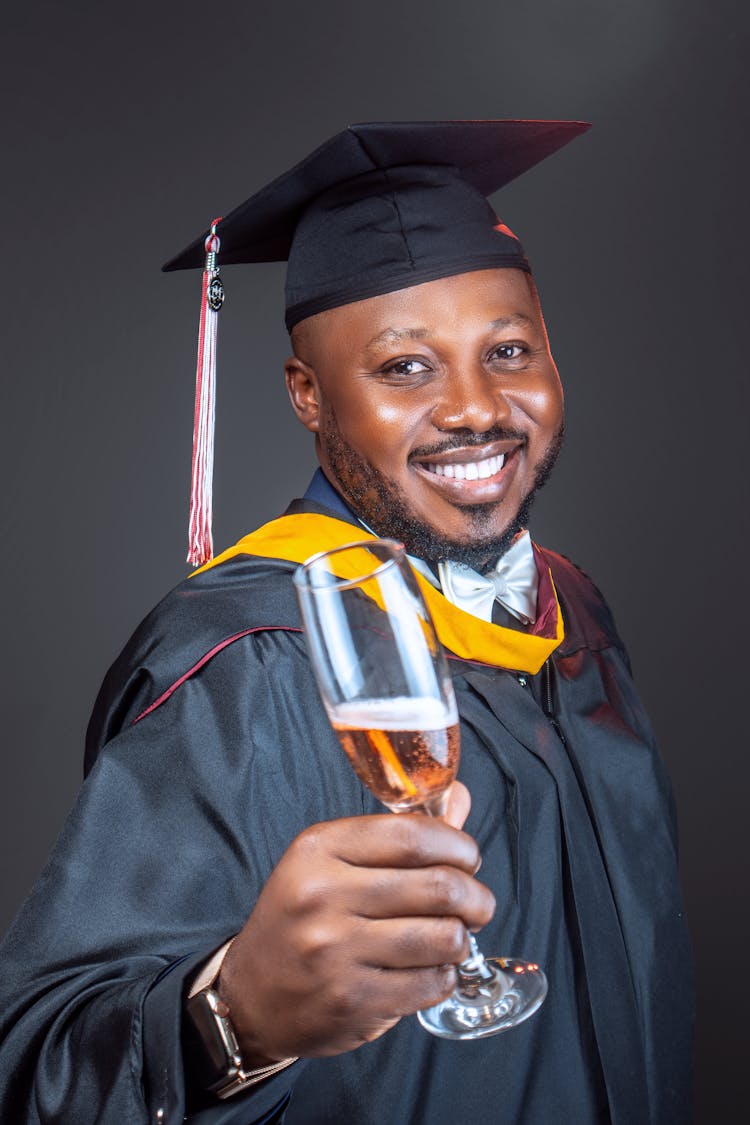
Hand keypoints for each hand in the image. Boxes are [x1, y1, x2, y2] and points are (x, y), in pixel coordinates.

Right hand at [217, 782, 493, 1063]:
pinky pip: (430, 983)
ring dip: (463, 939)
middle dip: (475, 897)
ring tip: (453, 938)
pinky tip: (430, 970)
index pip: (412, 835)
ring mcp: (335, 950)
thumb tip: (460, 797)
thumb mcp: (334, 861)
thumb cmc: (302, 918)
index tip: (468, 858)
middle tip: (477, 905)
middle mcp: (323, 894)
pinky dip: (444, 976)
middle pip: (438, 886)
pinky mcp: (351, 999)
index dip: (457, 846)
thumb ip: (401, 831)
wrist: (251, 995)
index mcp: (319, 848)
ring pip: (443, 937)